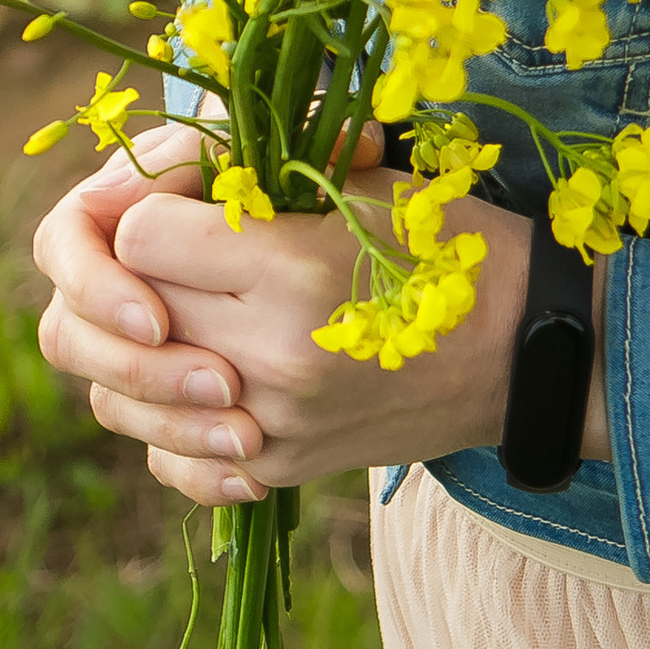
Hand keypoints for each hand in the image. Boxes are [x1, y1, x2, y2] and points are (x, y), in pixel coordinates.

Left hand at [35, 126, 563, 511]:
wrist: (525, 349)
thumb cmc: (444, 241)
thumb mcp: (357, 183)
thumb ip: (250, 180)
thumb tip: (152, 178)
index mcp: (291, 270)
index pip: (140, 238)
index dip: (150, 206)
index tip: (184, 198)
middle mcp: (271, 356)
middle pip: (127, 312)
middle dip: (138, 272)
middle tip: (178, 251)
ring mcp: (273, 424)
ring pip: (125, 396)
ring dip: (136, 352)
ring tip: (183, 313)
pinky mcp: (283, 470)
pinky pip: (170, 460)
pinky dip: (168, 426)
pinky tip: (204, 383)